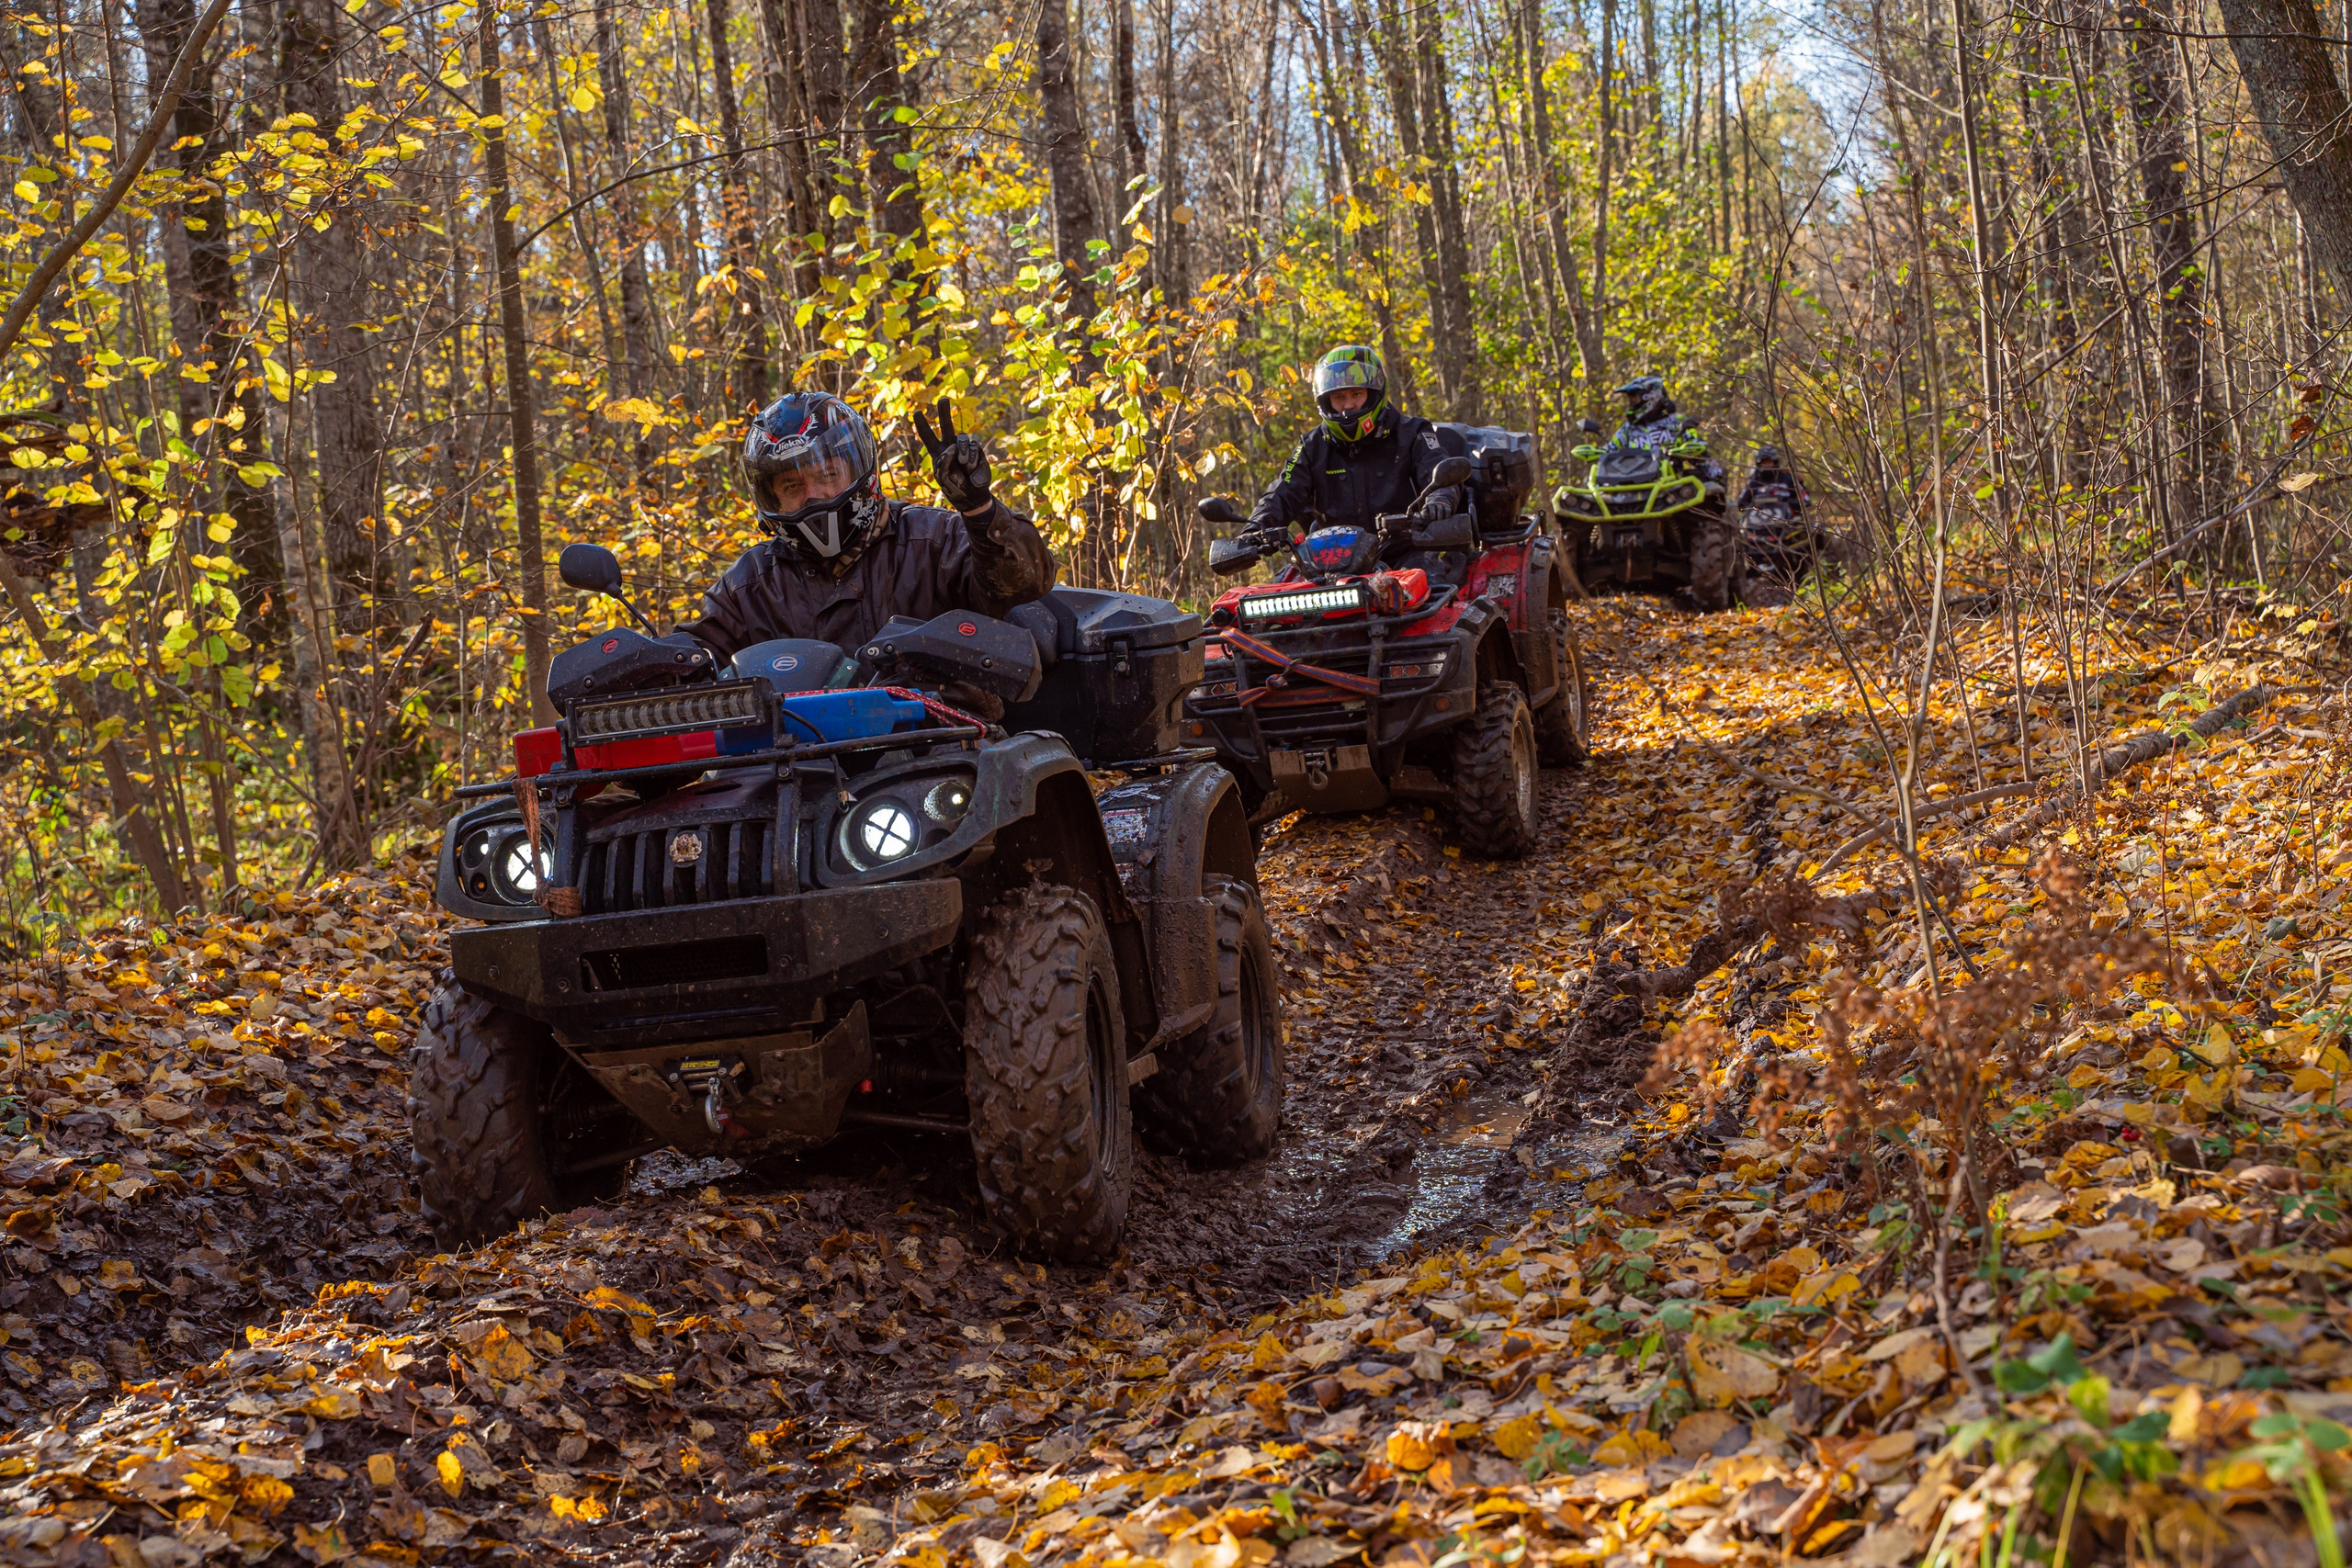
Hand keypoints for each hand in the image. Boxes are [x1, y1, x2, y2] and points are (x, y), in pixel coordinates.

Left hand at [912, 397, 993, 514]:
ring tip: (963, 465)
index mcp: (938, 452)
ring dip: (962, 451)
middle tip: (944, 399)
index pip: (928, 436)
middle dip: (944, 411)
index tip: (916, 412)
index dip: (922, 424)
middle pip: (946, 425)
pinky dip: (972, 458)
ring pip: (962, 437)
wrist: (972, 497)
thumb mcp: (942, 478)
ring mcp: (964, 448)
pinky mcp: (977, 451)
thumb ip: (943, 462)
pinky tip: (970, 468)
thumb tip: (952, 446)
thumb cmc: (954, 489)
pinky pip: (973, 446)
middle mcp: (951, 446)